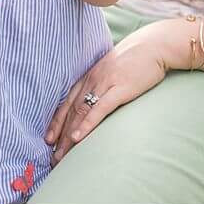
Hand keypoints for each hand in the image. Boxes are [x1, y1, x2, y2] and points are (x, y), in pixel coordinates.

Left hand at [46, 18, 189, 161]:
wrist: (154, 45)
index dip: (56, 122)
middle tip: (52, 158)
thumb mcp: (115, 69)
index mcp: (89, 77)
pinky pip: (99, 110)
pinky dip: (86, 124)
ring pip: (80, 114)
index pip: (67, 103)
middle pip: (70, 112)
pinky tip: (77, 137)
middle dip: (59, 136)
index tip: (49, 140)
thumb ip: (104, 82)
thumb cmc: (138, 59)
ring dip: (68, 136)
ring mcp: (104, 85)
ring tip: (61, 156)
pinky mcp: (119, 89)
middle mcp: (91, 81)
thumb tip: (100, 97)